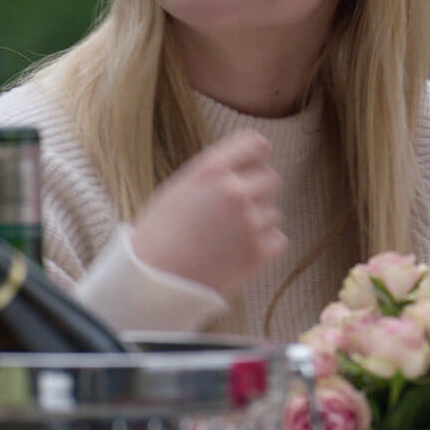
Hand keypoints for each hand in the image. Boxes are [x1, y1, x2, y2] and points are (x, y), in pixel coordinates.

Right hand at [129, 130, 286, 297]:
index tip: (251, 169)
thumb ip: (214, 174)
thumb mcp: (179, 190)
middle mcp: (233, 192)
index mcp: (210, 170)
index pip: (256, 144)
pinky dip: (263, 248)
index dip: (256, 158)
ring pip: (274, 212)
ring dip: (258, 223)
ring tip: (226, 239)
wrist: (151, 284)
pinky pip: (278, 240)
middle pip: (272, 178)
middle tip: (237, 211)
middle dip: (259, 192)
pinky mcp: (258, 252)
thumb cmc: (158, 237)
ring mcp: (248, 222)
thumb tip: (245, 166)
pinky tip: (236, 253)